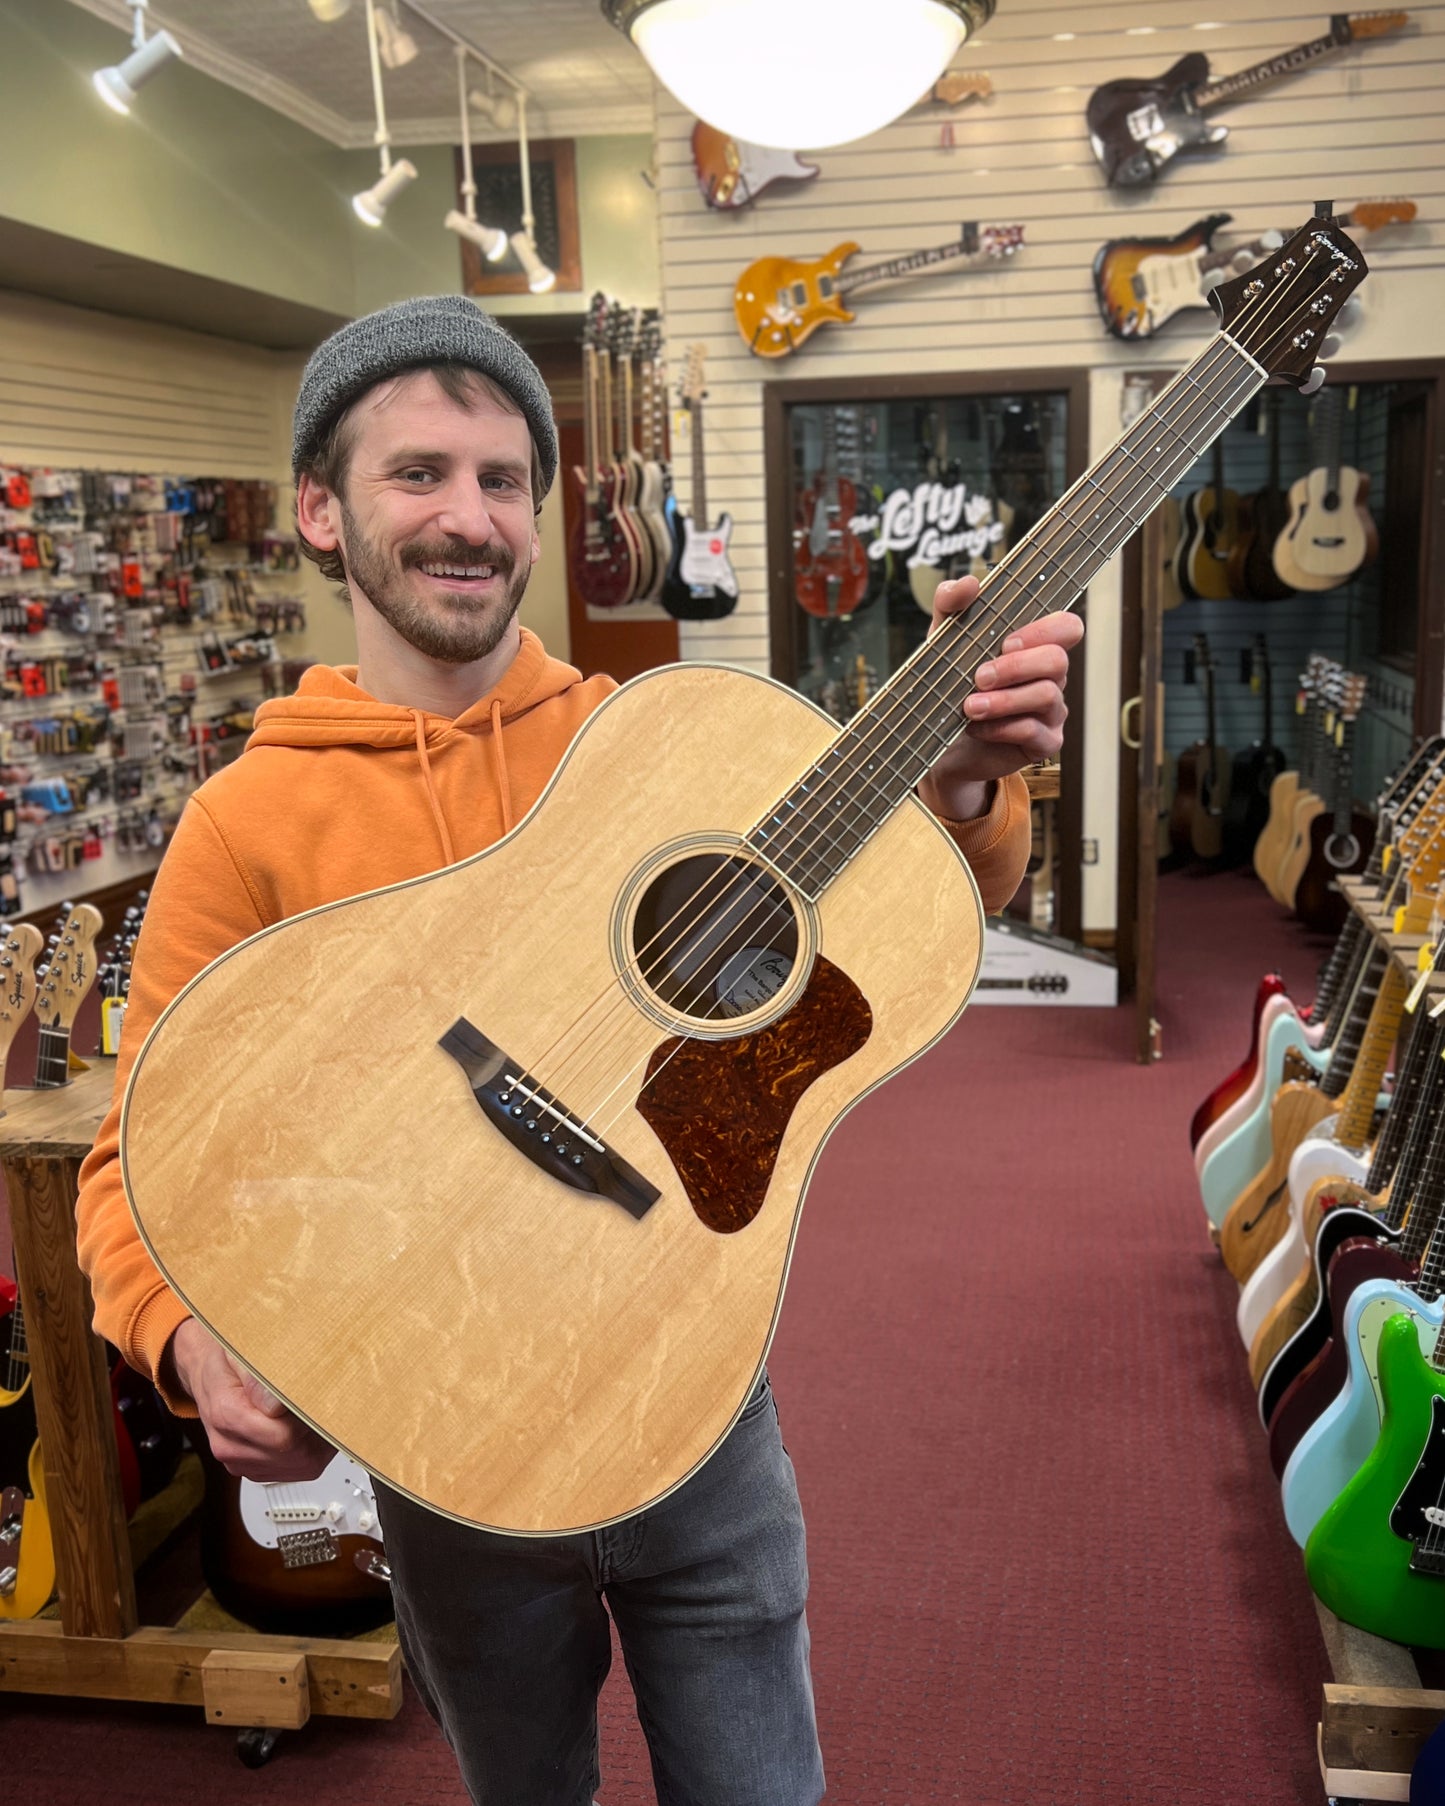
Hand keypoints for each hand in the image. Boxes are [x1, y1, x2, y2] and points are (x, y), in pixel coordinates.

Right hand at [168, 1317, 332, 1483]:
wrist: (206, 1374)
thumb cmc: (225, 1361)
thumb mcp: (239, 1352)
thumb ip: (257, 1377)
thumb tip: (277, 1403)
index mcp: (226, 1415)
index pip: (282, 1435)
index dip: (308, 1417)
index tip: (317, 1396)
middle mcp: (229, 1447)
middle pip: (295, 1453)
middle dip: (318, 1429)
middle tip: (324, 1401)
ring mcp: (241, 1462)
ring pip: (300, 1465)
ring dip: (319, 1442)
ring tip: (317, 1412)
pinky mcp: (254, 1469)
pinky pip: (295, 1470)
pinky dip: (311, 1451)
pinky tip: (308, 1428)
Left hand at [919, 576, 1083, 820]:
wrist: (935, 739)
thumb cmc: (950, 685)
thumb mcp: (943, 640)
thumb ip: (950, 605)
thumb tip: (969, 583)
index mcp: (1034, 648)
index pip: (1067, 627)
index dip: (1045, 630)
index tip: (1005, 642)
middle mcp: (1049, 677)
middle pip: (1058, 660)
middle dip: (1015, 667)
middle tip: (978, 677)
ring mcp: (1050, 712)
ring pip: (1047, 696)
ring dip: (1004, 700)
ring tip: (969, 706)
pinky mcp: (1043, 743)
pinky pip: (1034, 731)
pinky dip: (1001, 728)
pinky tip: (976, 728)